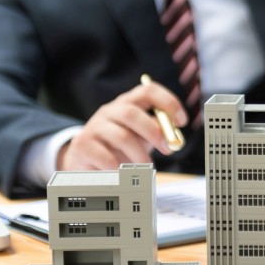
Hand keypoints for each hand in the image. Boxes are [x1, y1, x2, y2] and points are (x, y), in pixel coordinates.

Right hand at [58, 80, 187, 170]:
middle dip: (154, 132)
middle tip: (168, 149)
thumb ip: (157, 132)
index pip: (148, 91)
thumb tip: (173, 137)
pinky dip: (120, 168)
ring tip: (146, 168)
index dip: (168, 102)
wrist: (87, 160)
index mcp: (128, 103)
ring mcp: (94, 126)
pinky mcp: (82, 145)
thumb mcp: (142, 136)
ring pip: (122, 137)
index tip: (182, 122)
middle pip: (131, 113)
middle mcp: (109, 110)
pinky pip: (106, 157)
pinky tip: (124, 173)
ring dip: (140, 156)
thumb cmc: (122, 147)